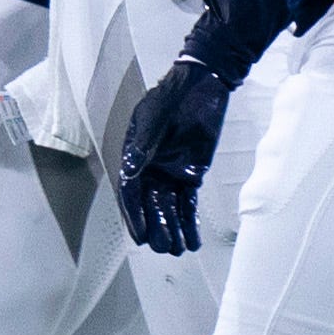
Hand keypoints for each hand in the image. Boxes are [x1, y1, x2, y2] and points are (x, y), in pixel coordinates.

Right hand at [116, 53, 234, 254]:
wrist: (203, 84)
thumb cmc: (173, 95)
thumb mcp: (154, 116)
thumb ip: (144, 145)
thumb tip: (131, 170)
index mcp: (134, 155)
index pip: (130, 191)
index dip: (134, 215)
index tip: (140, 236)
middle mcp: (149, 169)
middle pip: (149, 206)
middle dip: (156, 228)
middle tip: (164, 248)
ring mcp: (171, 173)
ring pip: (169, 209)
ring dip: (174, 230)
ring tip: (180, 250)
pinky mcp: (191, 175)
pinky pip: (189, 204)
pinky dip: (190, 222)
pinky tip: (193, 240)